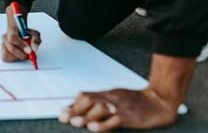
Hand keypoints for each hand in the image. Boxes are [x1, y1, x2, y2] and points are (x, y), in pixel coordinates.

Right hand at [1, 25, 40, 61]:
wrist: (20, 34)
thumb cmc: (26, 34)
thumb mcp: (34, 33)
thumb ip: (36, 39)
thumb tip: (34, 48)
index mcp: (12, 29)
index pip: (13, 38)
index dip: (21, 45)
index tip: (29, 51)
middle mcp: (5, 36)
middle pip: (11, 48)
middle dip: (22, 54)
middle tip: (29, 55)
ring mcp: (3, 44)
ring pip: (8, 54)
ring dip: (18, 56)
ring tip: (23, 53)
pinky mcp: (2, 51)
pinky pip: (6, 58)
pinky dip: (13, 59)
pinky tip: (18, 55)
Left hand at [58, 88, 177, 131]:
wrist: (159, 102)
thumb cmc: (134, 102)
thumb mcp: (115, 98)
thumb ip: (99, 103)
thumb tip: (79, 111)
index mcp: (107, 94)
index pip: (86, 96)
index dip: (73, 105)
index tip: (62, 114)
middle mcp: (111, 98)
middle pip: (89, 100)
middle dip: (75, 110)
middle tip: (64, 119)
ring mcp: (120, 106)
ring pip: (100, 108)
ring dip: (86, 116)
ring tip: (75, 123)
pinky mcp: (130, 116)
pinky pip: (115, 120)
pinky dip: (103, 124)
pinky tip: (94, 128)